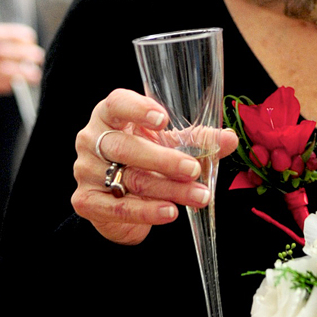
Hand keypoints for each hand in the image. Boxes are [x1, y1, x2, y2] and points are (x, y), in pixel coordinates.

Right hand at [0, 24, 43, 139]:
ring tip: (35, 74)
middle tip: (39, 55)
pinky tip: (18, 86)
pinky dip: (10, 84)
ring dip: (22, 70)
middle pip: (0, 49)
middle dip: (24, 51)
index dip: (15, 33)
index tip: (30, 37)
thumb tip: (19, 50)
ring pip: (1, 68)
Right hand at [72, 88, 238, 245]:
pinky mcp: (87, 201)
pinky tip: (170, 212)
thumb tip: (229, 138)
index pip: (117, 104)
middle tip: (194, 169)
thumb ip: (198, 140)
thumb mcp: (170, 144)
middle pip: (124, 147)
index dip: (138, 109)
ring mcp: (86, 171)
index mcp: (110, 115)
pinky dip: (147, 211)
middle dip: (163, 160)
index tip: (164, 119)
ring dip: (168, 189)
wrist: (120, 198)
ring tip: (198, 195)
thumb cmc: (144, 157)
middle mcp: (92, 139)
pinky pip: (118, 208)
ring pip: (129, 179)